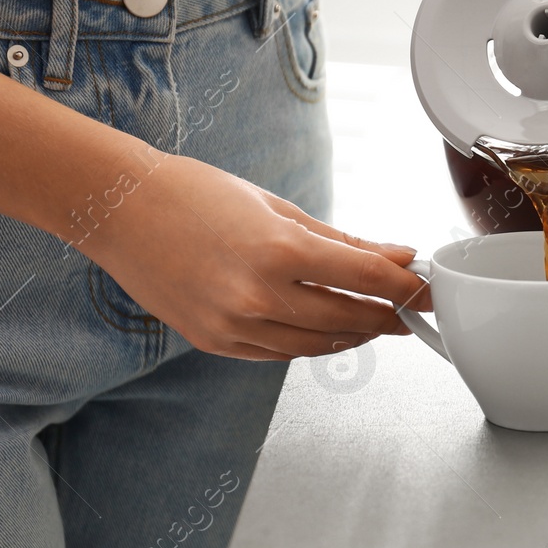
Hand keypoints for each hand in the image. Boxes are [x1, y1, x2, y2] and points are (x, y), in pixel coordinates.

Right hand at [80, 150, 429, 360]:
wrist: (121, 209)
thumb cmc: (196, 195)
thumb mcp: (279, 208)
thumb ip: (343, 240)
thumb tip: (397, 255)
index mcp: (280, 251)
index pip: (368, 277)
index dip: (407, 286)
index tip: (426, 286)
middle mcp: (258, 296)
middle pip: (350, 319)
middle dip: (389, 315)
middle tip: (412, 308)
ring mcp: (234, 326)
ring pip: (318, 346)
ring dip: (355, 334)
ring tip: (376, 319)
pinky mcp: (215, 342)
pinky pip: (280, 353)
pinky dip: (311, 343)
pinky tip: (327, 329)